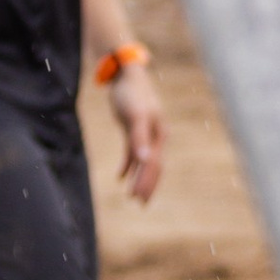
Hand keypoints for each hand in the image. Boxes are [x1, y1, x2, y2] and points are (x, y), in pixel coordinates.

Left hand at [108, 59, 165, 202]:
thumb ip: (139, 139)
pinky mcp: (134, 130)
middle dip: (147, 185)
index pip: (154, 165)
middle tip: (140, 204)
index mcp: (159, 135)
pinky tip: (121, 177)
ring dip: (139, 178)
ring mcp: (146, 134)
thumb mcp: (134, 116)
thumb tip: (145, 161)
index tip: (139, 198)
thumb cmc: (131, 94)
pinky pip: (133, 152)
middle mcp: (156, 137)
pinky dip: (128, 165)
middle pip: (153, 167)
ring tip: (133, 196)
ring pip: (144, 162)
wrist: (127, 75)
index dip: (147, 182)